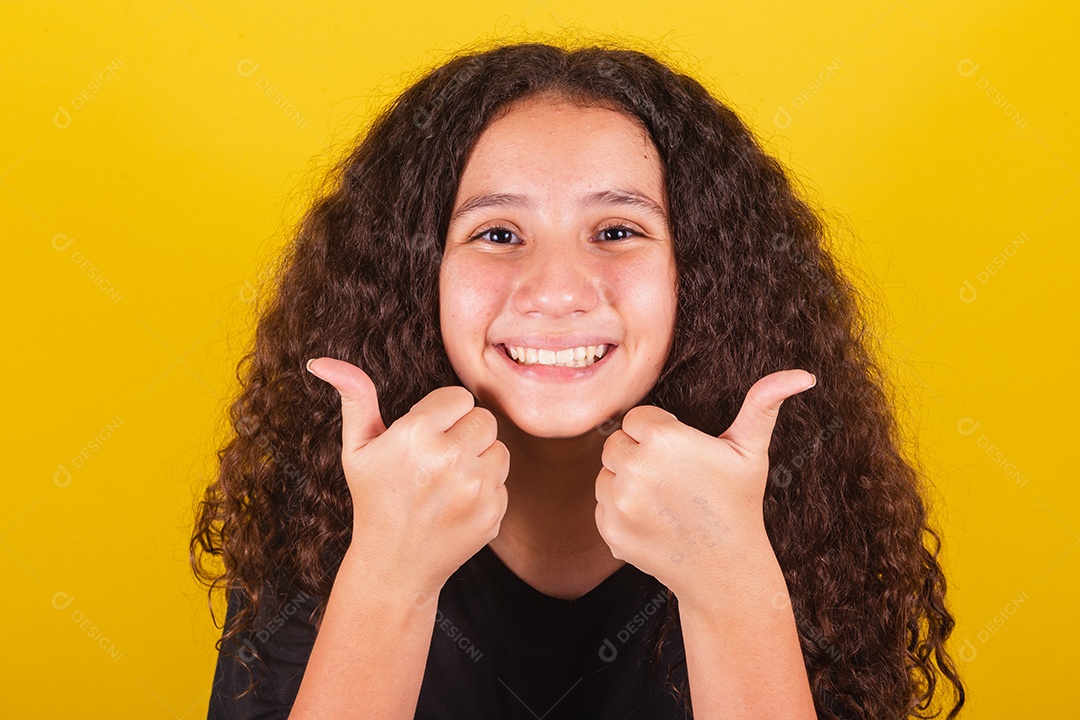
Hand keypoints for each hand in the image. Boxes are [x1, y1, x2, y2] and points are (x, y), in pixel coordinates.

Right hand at [306, 357, 509, 598]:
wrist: (394, 565)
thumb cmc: (374, 499)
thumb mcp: (357, 448)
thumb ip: (354, 397)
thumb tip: (323, 361)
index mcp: (416, 435)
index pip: (459, 397)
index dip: (444, 414)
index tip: (428, 435)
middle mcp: (449, 459)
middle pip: (484, 419)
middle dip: (464, 433)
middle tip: (438, 458)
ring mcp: (474, 488)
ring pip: (499, 448)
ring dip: (479, 459)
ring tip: (448, 480)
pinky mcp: (493, 511)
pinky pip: (503, 481)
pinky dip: (486, 490)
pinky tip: (458, 503)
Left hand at [593, 369, 815, 601]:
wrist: (726, 570)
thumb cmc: (739, 503)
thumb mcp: (751, 451)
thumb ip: (764, 404)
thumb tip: (804, 375)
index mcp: (662, 439)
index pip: (636, 418)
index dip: (658, 432)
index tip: (680, 453)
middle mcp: (636, 467)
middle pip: (615, 442)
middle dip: (638, 454)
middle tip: (672, 477)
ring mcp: (620, 502)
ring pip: (606, 474)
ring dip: (626, 482)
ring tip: (664, 499)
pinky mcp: (610, 530)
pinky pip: (601, 506)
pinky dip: (620, 512)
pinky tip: (653, 520)